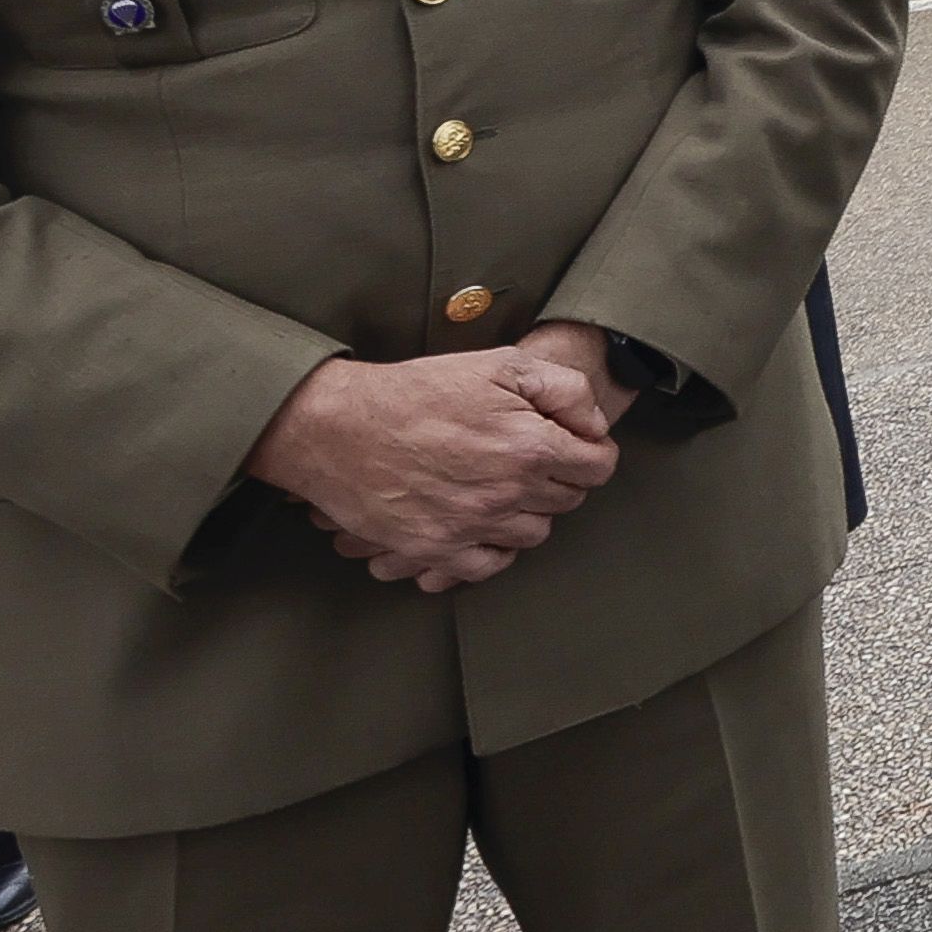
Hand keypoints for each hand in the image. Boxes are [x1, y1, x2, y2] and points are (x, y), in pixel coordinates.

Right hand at [251, 348, 620, 590]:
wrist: (334, 425)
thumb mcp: (500, 365)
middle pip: (566, 500)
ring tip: (498, 486)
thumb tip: (595, 426)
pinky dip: (493, 548)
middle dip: (556, 478)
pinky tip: (481, 523)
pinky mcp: (435, 549)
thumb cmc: (415, 391)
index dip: (589, 452)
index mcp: (530, 447)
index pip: (598, 468)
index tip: (570, 446)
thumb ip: (565, 390)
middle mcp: (506, 493)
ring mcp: (470, 526)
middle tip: (526, 459)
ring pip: (533, 534)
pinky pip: (489, 565)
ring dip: (526, 512)